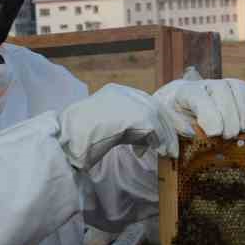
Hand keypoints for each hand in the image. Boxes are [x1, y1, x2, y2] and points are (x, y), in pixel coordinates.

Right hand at [59, 84, 177, 169]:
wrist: (66, 140)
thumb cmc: (81, 139)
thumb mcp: (108, 128)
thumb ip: (128, 129)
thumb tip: (148, 140)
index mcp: (115, 92)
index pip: (146, 102)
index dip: (161, 118)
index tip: (171, 132)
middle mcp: (122, 93)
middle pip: (155, 107)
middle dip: (169, 126)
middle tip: (177, 142)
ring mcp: (127, 101)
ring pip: (157, 117)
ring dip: (166, 136)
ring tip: (169, 152)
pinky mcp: (130, 113)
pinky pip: (154, 126)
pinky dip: (160, 139)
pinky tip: (161, 151)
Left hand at [153, 76, 244, 137]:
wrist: (181, 102)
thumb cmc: (176, 116)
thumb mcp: (168, 123)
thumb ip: (177, 126)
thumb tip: (192, 132)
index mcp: (185, 92)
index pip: (200, 98)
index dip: (210, 116)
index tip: (214, 133)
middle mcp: (206, 84)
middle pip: (223, 92)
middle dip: (229, 118)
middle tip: (228, 136)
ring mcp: (225, 84)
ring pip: (240, 89)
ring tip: (243, 130)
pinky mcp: (240, 89)